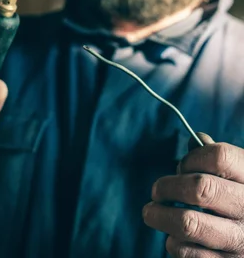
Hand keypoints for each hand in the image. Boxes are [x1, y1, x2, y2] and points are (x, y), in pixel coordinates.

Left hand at [143, 138, 243, 256]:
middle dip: (168, 187)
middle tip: (156, 190)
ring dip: (160, 216)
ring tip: (150, 212)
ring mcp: (242, 240)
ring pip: (188, 223)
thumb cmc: (241, 200)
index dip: (192, 159)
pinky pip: (190, 253)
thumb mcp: (239, 176)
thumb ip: (217, 158)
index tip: (181, 167)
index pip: (219, 157)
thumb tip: (195, 140)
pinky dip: (174, 243)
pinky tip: (173, 237)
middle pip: (200, 188)